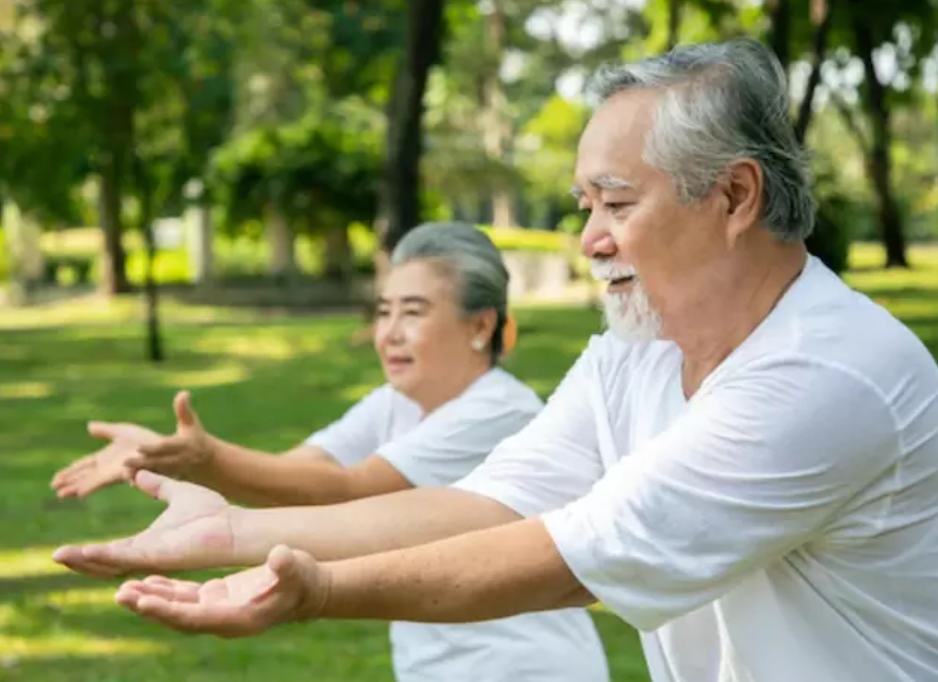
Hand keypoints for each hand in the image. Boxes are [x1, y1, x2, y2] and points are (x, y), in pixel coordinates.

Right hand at [51, 422, 162, 498]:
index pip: (84, 466)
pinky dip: (96, 485)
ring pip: (93, 481)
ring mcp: (117, 471)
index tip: (55, 480)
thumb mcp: (123, 431)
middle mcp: (110, 467)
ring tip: (64, 495)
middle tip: (54, 490)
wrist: (166, 447)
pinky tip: (83, 493)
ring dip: (79, 487)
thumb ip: (106, 430)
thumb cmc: (147, 440)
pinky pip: (107, 479)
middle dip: (70, 483)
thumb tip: (89, 426)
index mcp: (107, 457)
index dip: (70, 472)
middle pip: (86, 476)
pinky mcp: (127, 471)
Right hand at [52, 470, 236, 577]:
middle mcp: (146, 555)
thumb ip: (156, 485)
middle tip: (55, 556)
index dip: (89, 551)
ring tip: (62, 556)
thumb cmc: (212, 512)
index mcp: (148, 542)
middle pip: (105, 563)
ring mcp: (152, 558)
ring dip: (86, 562)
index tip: (64, 549)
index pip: (112, 551)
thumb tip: (137, 471)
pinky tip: (86, 551)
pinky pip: (127, 558)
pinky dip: (105, 556)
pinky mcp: (159, 556)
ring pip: (111, 565)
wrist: (234, 523)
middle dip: (80, 562)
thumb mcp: (176, 493)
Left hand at [114, 545, 326, 637]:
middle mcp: (223, 619)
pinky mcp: (217, 598)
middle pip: (178, 617)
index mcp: (240, 617)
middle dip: (149, 607)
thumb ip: (288, 564)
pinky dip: (165, 590)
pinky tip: (146, 581)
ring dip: (150, 599)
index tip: (144, 602)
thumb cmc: (304, 580)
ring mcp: (218, 609)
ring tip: (123, 590)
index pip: (196, 618)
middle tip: (121, 594)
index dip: (169, 611)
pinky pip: (184, 598)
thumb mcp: (298, 569)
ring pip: (176, 608)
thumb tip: (280, 555)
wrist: (308, 590)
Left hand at [124, 390, 215, 477]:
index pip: (165, 447)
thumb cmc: (195, 437)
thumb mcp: (191, 423)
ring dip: (139, 474)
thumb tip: (184, 393)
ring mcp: (172, 472)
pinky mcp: (167, 479)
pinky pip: (154, 481)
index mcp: (181, 446)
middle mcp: (176, 460)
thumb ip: (184, 410)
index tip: (138, 447)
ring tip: (123, 472)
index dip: (153, 448)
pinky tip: (129, 479)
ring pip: (154, 474)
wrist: (206, 462)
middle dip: (141, 463)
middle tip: (124, 461)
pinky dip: (143, 481)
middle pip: (157, 463)